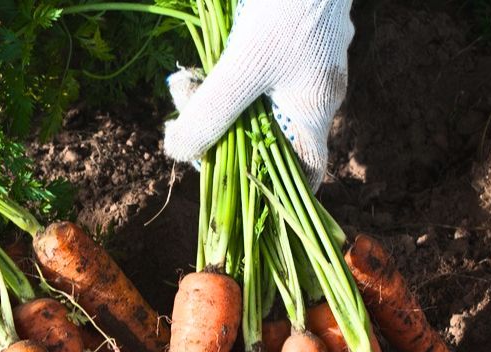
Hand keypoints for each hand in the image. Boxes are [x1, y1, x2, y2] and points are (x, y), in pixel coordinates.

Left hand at [163, 0, 353, 188]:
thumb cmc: (287, 10)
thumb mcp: (242, 67)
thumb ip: (211, 113)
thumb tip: (176, 153)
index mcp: (313, 110)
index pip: (304, 172)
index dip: (274, 195)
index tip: (231, 195)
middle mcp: (312, 93)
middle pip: (262, 136)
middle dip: (218, 134)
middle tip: (183, 121)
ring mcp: (300, 65)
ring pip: (249, 103)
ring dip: (211, 100)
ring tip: (183, 86)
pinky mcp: (284, 39)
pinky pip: (247, 73)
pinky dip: (219, 74)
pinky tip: (194, 69)